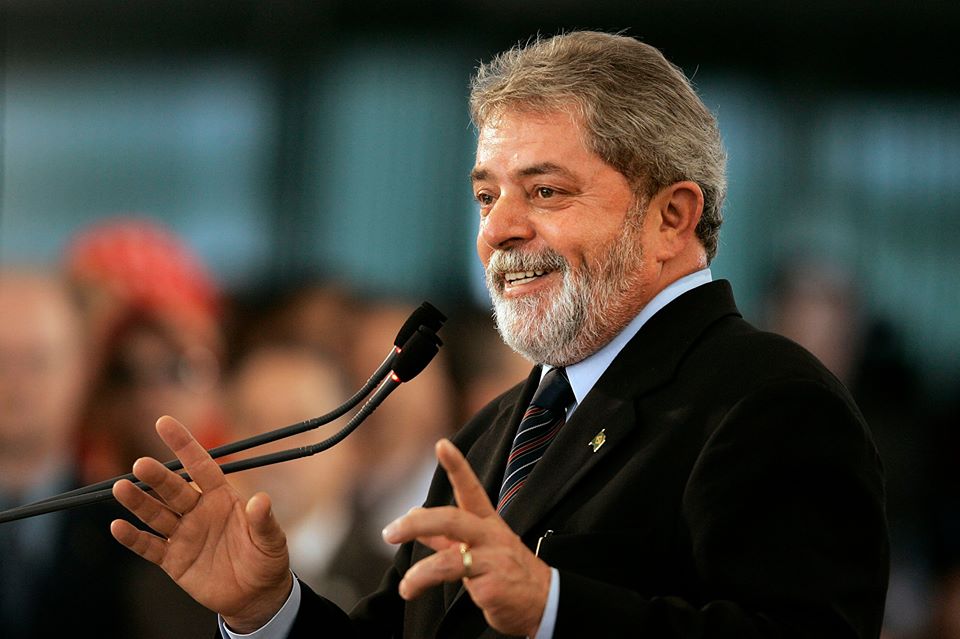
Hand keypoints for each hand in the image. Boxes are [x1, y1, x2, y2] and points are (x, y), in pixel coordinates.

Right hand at [110, 416, 292, 633]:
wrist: (256, 595)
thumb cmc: (266, 559)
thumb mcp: (271, 540)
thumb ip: (263, 521)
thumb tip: (262, 500)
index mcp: (222, 497)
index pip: (200, 465)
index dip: (184, 444)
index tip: (164, 422)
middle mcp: (199, 511)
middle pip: (173, 489)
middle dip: (157, 477)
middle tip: (141, 465)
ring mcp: (184, 535)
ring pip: (156, 514)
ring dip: (139, 502)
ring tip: (120, 488)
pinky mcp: (173, 560)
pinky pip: (150, 547)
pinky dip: (133, 538)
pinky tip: (118, 527)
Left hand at [382, 439, 551, 637]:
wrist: (543, 601)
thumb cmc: (506, 571)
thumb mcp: (477, 547)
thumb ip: (444, 534)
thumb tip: (413, 515)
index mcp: (487, 522)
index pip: (471, 489)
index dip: (457, 466)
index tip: (442, 445)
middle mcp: (491, 536)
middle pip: (451, 521)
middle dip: (417, 524)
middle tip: (390, 533)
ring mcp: (494, 560)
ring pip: (449, 561)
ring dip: (420, 574)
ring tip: (407, 587)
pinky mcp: (493, 586)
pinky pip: (460, 587)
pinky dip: (436, 591)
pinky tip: (429, 596)